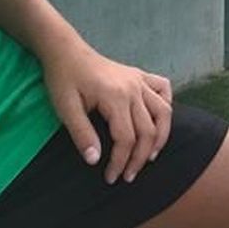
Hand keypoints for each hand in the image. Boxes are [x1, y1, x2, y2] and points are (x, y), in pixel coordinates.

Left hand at [42, 39, 172, 184]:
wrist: (65, 50)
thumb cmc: (63, 79)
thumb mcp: (65, 108)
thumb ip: (81, 134)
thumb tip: (95, 161)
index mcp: (115, 97)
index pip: (126, 138)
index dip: (120, 162)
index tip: (111, 178)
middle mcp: (133, 88)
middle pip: (148, 130)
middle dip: (140, 158)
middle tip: (128, 176)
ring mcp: (139, 80)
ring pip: (163, 112)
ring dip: (160, 137)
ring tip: (150, 157)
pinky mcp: (139, 75)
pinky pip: (163, 88)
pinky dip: (165, 105)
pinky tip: (157, 120)